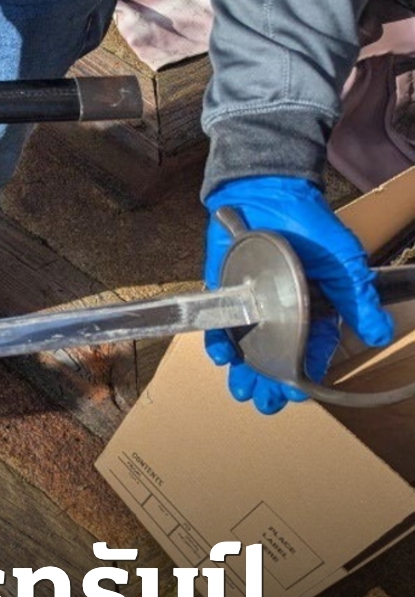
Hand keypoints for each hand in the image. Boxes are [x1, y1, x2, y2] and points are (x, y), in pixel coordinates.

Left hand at [203, 176, 394, 414]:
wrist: (267, 192)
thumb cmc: (312, 228)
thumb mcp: (343, 262)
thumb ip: (357, 298)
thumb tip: (378, 333)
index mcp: (313, 310)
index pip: (308, 351)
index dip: (302, 374)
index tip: (297, 394)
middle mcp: (280, 313)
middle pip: (273, 357)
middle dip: (269, 383)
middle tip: (265, 405)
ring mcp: (250, 305)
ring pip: (245, 348)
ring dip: (242, 371)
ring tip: (243, 392)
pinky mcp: (224, 293)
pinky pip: (219, 324)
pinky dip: (218, 341)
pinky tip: (221, 357)